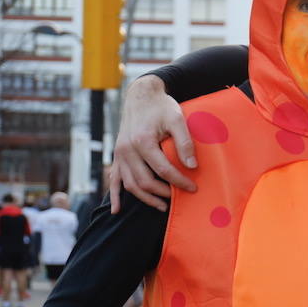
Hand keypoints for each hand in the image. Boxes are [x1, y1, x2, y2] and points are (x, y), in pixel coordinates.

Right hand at [110, 75, 196, 213]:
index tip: (193, 188)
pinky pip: (114, 179)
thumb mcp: (177, 119)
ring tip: (162, 206)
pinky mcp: (117, 155)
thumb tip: (193, 166)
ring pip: (130, 184)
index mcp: (142, 141)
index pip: (163, 170)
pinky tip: (117, 210)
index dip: (180, 182)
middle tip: (181, 197)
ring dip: (146, 198)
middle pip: (145, 181)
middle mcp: (127, 149)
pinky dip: (115, 196)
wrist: (141, 96)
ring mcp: (119, 154)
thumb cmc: (161, 107)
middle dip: (164, 193)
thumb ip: (185, 142)